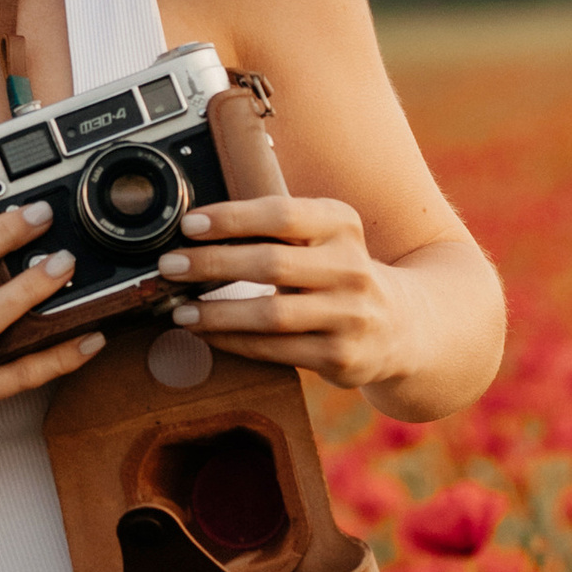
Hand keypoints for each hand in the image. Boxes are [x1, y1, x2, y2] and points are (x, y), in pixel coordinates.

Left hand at [157, 193, 404, 393]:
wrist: (401, 325)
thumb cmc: (338, 272)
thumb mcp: (323, 236)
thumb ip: (275, 228)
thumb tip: (196, 230)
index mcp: (341, 225)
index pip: (281, 215)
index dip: (232, 218)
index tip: (190, 225)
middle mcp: (351, 267)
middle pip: (271, 264)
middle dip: (212, 265)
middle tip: (170, 266)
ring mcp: (350, 315)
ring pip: (271, 315)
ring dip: (217, 313)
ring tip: (180, 310)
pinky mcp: (341, 357)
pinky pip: (276, 351)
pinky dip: (234, 342)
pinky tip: (209, 334)